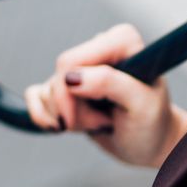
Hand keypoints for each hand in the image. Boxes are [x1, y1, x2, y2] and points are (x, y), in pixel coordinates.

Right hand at [24, 23, 186, 168]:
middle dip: (73, 110)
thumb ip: (110, 83)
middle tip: (102, 122)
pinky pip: (35, 96)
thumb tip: (71, 77)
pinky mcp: (66, 86)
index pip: (71, 60)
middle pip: (58, 78)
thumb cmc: (152, 123)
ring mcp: (81, 68)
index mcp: (120, 41)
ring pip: (48, 92)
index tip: (90, 120)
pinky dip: (44, 117)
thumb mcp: (141, 105)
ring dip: (70, 119)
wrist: (150, 145)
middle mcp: (99, 48)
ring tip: (100, 123)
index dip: (70, 93)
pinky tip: (63, 127)